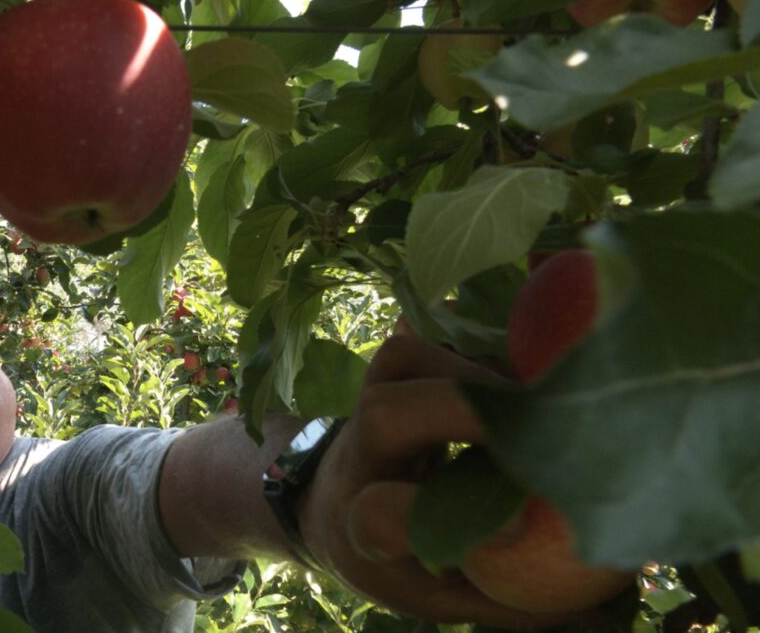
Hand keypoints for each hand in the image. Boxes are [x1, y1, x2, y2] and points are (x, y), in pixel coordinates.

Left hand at [295, 335, 574, 628]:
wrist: (334, 503)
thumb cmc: (402, 559)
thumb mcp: (447, 596)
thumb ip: (519, 602)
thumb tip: (612, 604)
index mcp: (365, 531)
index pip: (381, 518)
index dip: (445, 516)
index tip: (519, 529)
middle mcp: (359, 459)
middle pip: (387, 415)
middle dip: (468, 410)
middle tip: (548, 423)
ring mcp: (367, 403)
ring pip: (405, 363)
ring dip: (479, 372)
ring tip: (541, 399)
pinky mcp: (384, 371)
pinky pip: (422, 341)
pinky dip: (473, 349)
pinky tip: (520, 375)